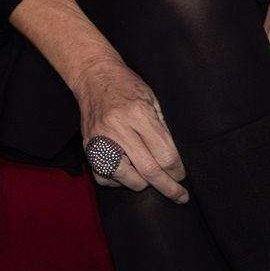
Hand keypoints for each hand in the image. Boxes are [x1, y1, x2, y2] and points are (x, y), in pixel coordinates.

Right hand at [68, 57, 187, 203]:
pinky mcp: (88, 147)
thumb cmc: (126, 85)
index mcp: (138, 114)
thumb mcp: (152, 100)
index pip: (165, 155)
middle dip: (169, 187)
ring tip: (147, 175)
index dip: (178, 170)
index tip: (182, 175)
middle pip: (150, 171)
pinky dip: (117, 180)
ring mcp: (101, 140)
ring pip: (127, 179)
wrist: (94, 76)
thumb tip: (175, 160)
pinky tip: (126, 171)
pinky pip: (104, 177)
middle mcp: (118, 129)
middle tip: (179, 194)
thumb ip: (163, 129)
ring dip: (142, 183)